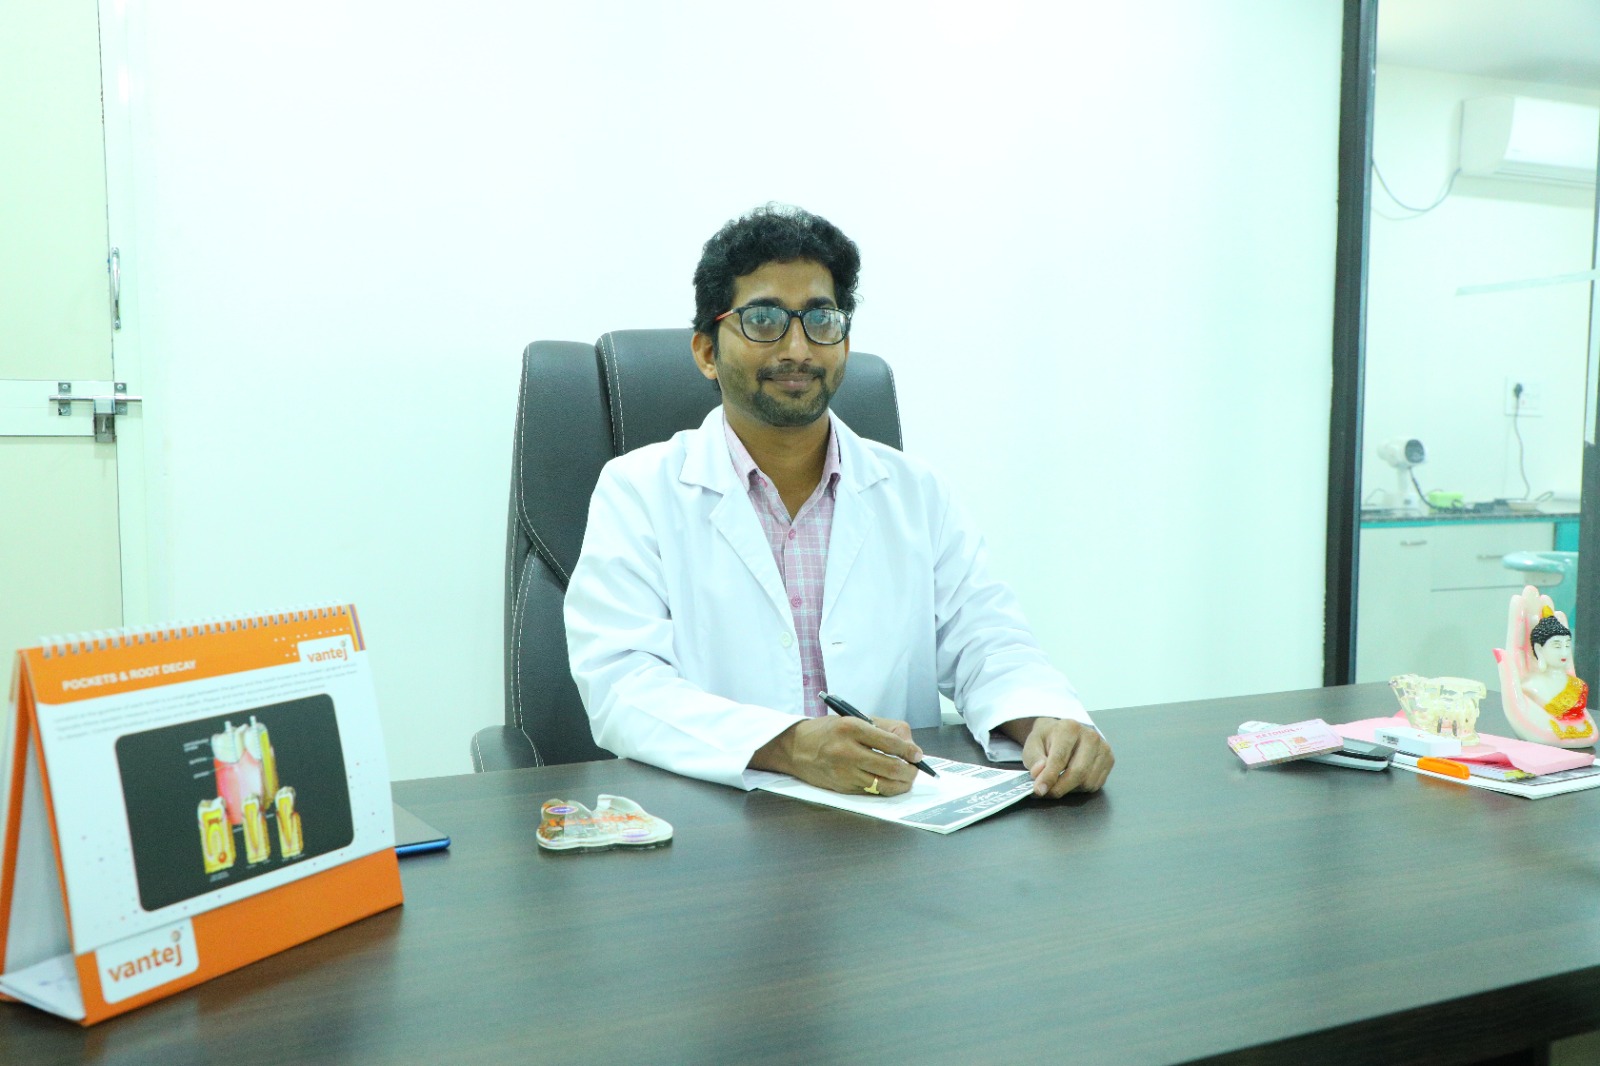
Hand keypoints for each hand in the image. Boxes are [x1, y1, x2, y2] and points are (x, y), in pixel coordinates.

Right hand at [750, 716, 922, 795]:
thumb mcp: (854, 719)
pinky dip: (885, 788)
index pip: (890, 742)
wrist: (796, 748)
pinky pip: (872, 791)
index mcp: (852, 728)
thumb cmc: (829, 731)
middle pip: (891, 767)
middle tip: (915, 768)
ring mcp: (844, 772)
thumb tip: (910, 747)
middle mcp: (847, 751)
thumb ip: (884, 730)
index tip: (918, 755)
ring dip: (901, 783)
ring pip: (884, 784)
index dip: (910, 751)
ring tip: (906, 778)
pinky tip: (889, 782)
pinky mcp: (843, 787)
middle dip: (910, 770)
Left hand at [1012, 718, 1112, 797]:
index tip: (1039, 790)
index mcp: (1069, 728)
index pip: (1060, 758)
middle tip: (1046, 793)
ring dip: (1070, 789)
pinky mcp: (1109, 759)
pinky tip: (1072, 779)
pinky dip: (1081, 788)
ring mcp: (1103, 748)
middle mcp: (1090, 736)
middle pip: (1078, 772)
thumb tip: (1039, 774)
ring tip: (1058, 782)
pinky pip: (1096, 784)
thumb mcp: (1033, 745)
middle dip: (1060, 788)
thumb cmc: (1047, 739)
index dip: (1049, 777)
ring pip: (1088, 781)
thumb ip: (1034, 760)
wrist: (1064, 732)